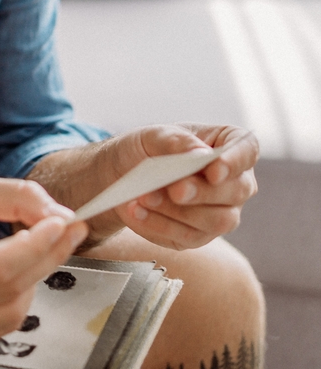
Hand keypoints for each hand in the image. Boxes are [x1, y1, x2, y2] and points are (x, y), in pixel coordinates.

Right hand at [0, 175, 87, 344]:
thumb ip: (16, 196)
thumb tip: (59, 215)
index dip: (36, 246)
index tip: (59, 222)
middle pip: (10, 287)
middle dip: (47, 254)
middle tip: (66, 226)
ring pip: (15, 308)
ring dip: (36, 273)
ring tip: (32, 242)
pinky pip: (7, 320)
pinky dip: (22, 292)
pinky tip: (15, 267)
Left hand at [111, 124, 258, 249]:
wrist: (123, 171)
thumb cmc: (147, 147)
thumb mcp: (155, 135)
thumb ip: (178, 141)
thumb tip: (199, 155)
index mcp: (228, 145)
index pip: (247, 150)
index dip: (235, 161)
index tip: (214, 170)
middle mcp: (234, 182)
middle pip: (236, 191)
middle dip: (204, 192)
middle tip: (175, 190)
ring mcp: (221, 212)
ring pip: (217, 220)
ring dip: (179, 211)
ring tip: (145, 198)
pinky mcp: (199, 235)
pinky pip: (188, 236)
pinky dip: (160, 224)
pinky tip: (138, 212)